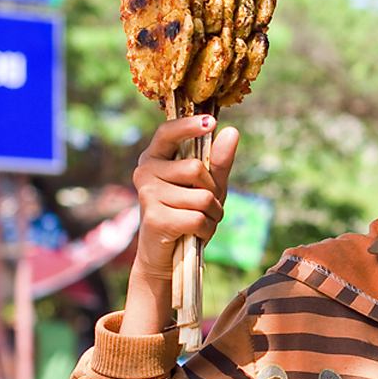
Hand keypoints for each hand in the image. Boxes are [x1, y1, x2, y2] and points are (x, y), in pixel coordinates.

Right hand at [121, 115, 239, 335]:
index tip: (211, 121)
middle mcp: (145, 171)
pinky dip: (206, 229)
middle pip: (197, 168)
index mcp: (155, 157)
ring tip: (198, 221)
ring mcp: (147, 194)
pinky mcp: (154, 218)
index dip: (189, 125)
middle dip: (213, 191)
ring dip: (212, 214)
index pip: (168, 132)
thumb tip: (232, 131)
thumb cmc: (187, 213)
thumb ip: (219, 160)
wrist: (166, 256)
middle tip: (205, 206)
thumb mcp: (209, 185)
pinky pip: (198, 218)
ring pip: (202, 196)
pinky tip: (194, 234)